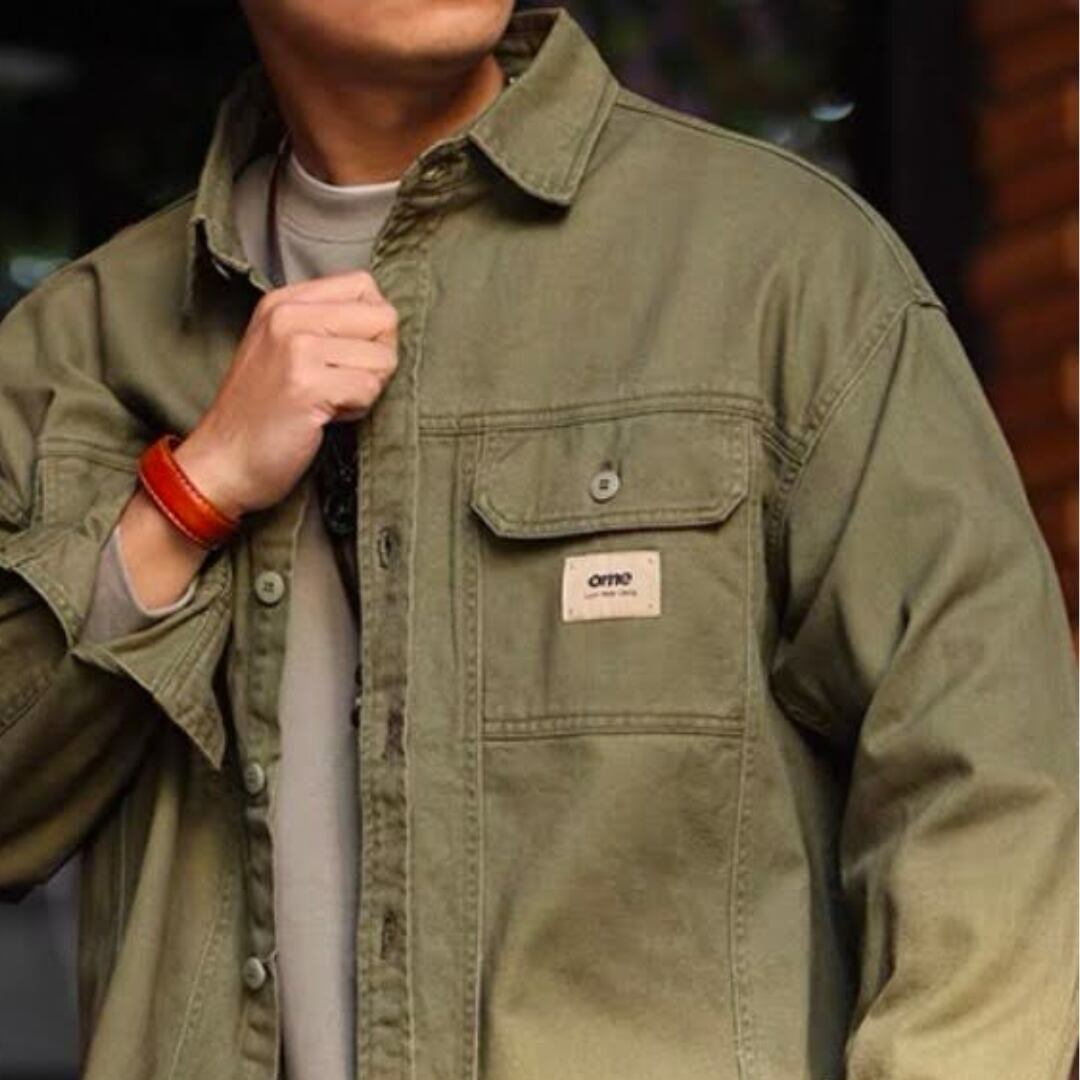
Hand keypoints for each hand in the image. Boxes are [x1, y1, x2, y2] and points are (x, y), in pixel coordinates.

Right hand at [173, 269, 397, 517]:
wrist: (224, 460)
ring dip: (367, 388)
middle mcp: (288, 315)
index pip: (364, 285)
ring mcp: (296, 347)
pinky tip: (324, 416)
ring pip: (382, 357)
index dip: (373, 326)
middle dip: (378, 358)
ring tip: (328, 401)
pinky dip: (357, 410)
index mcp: (284, 301)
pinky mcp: (306, 384)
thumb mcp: (283, 348)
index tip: (349, 355)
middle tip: (343, 383)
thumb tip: (385, 321)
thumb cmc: (261, 412)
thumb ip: (326, 325)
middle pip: (384, 318)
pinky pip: (369, 388)